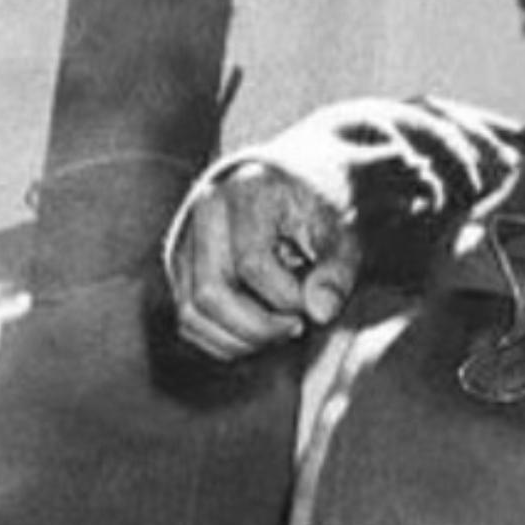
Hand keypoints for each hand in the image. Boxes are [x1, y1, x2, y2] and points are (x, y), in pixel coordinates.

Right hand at [165, 160, 365, 358]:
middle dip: (261, 326)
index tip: (317, 301)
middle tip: (299, 325)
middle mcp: (203, 211)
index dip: (287, 297)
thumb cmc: (325, 208)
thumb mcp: (346, 231)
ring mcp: (183, 239)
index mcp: (245, 190)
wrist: (299, 183)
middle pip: (211, 293)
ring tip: (282, 329)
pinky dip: (225, 341)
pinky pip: (189, 322)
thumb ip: (339, 271)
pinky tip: (263, 332)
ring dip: (242, 339)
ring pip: (192, 314)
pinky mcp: (179, 265)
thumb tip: (320, 314)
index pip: (252, 264)